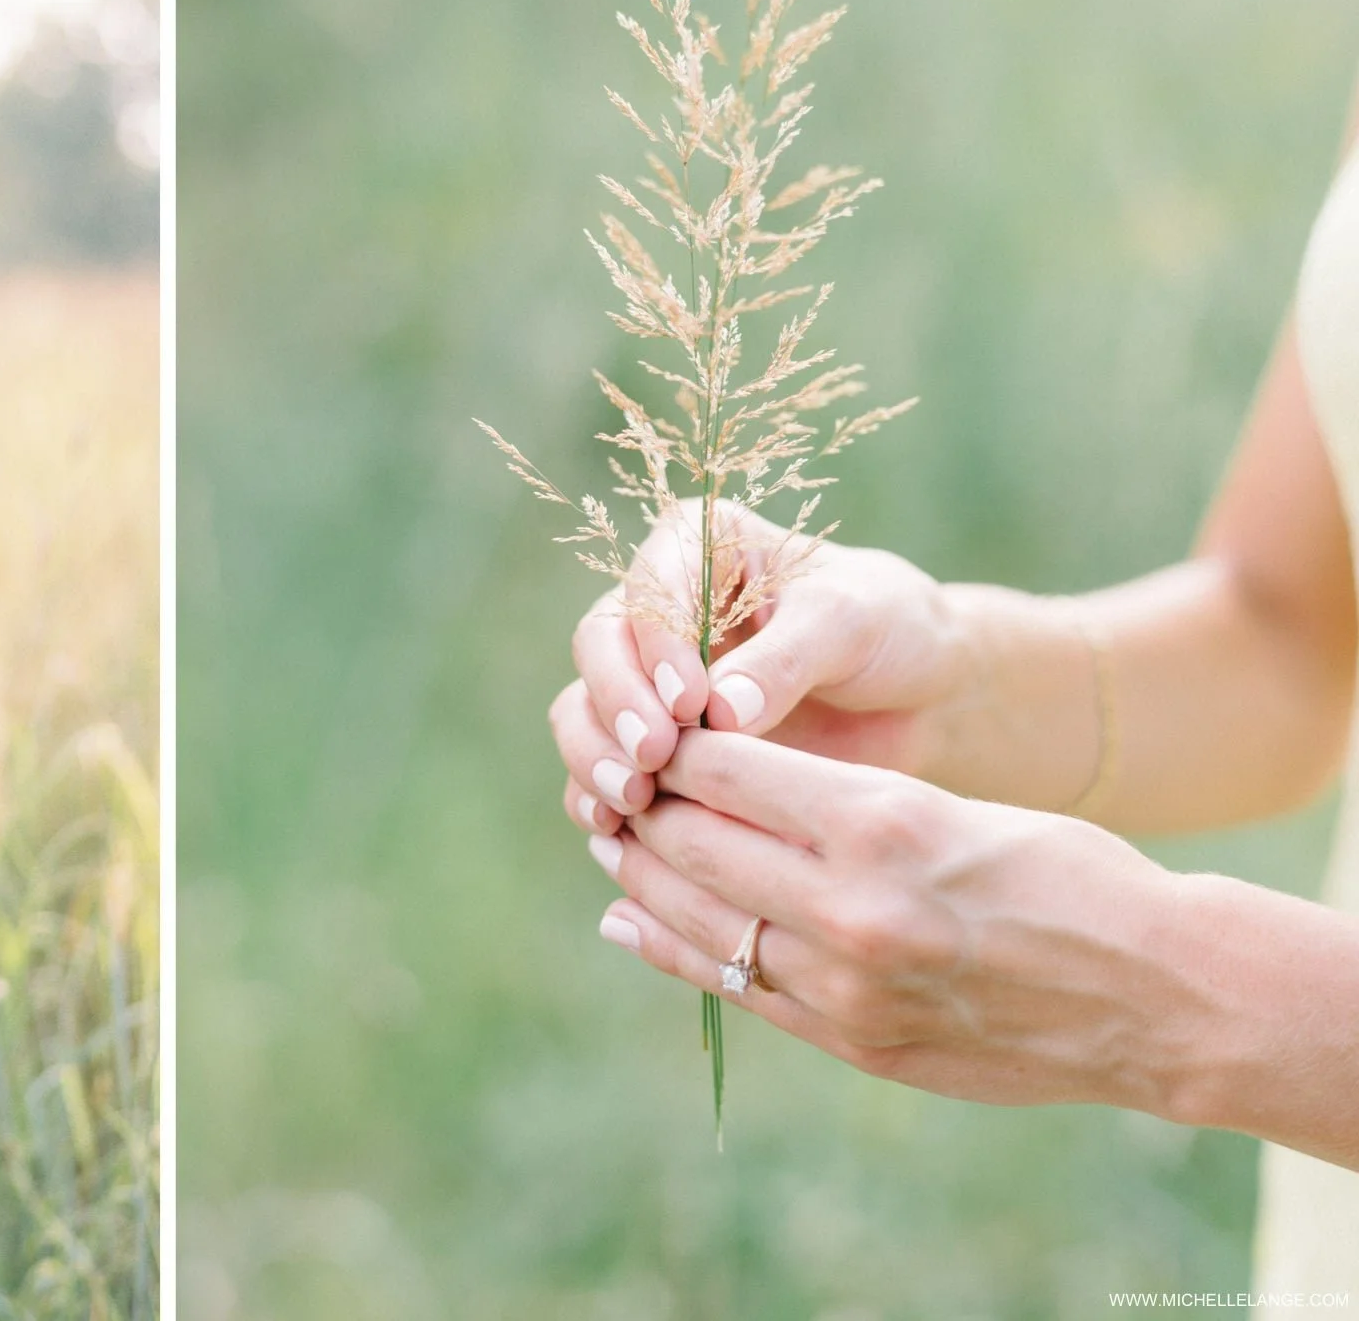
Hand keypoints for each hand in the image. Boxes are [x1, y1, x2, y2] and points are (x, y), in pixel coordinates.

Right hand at [558, 501, 959, 837]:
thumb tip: (719, 714)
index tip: (688, 704)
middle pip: (599, 647)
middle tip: (652, 757)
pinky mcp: (652, 741)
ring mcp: (645, 676)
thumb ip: (783, 660)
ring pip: (584, 708)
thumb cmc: (888, 630)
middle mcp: (656, 608)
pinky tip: (616, 829)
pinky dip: (596, 796)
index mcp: (697, 546)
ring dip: (595, 754)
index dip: (655, 647)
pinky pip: (600, 765)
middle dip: (615, 705)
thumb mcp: (849, 625)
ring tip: (633, 801)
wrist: (919, 694)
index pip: (649, 589)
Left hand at [589, 727, 1196, 1112]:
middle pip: (694, 843)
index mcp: (881, 821)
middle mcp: (851, 906)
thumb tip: (718, 781)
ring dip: (641, 879)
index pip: (725, 769)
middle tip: (612, 783)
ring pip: (700, 919)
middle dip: (643, 808)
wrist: (1157, 994)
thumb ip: (837, 804)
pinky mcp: (855, 1041)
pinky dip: (673, 950)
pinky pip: (736, 988)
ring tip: (614, 846)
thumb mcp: (952, 803)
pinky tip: (631, 923)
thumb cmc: (1065, 871)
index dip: (673, 747)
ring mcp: (848, 986)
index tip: (649, 728)